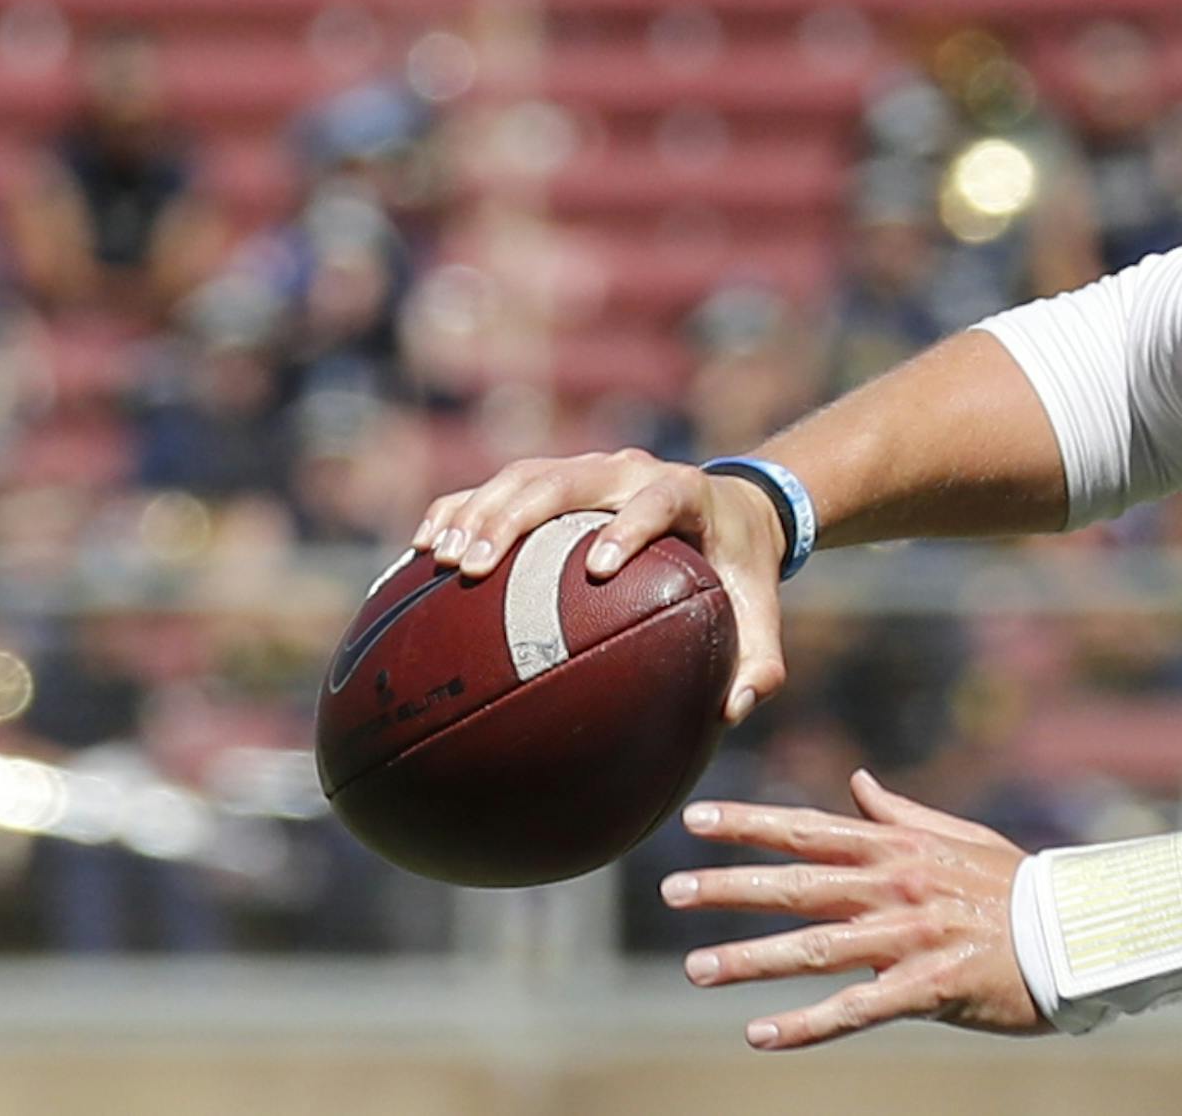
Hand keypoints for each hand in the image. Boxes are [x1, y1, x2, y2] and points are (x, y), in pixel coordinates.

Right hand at [409, 450, 786, 722]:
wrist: (727, 509)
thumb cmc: (739, 570)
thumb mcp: (761, 611)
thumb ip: (760, 661)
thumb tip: (734, 711)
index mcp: (686, 491)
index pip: (657, 498)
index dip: (631, 525)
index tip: (599, 567)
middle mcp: (630, 469)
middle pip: (567, 475)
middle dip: (517, 516)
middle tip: (477, 567)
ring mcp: (588, 470)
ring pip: (523, 474)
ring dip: (477, 512)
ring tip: (440, 561)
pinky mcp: (556, 479)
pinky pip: (498, 487)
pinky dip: (458, 510)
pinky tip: (420, 554)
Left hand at [663, 768, 1044, 1049]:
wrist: (1074, 933)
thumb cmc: (1014, 885)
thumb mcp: (956, 836)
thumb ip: (898, 813)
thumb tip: (856, 782)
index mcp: (897, 848)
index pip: (808, 830)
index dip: (749, 824)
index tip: (695, 819)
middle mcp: (894, 886)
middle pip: (797, 885)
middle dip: (730, 888)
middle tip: (669, 890)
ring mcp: (909, 937)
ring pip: (815, 947)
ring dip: (751, 959)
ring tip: (694, 968)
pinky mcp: (927, 987)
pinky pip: (856, 1009)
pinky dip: (806, 1025)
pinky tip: (761, 1035)